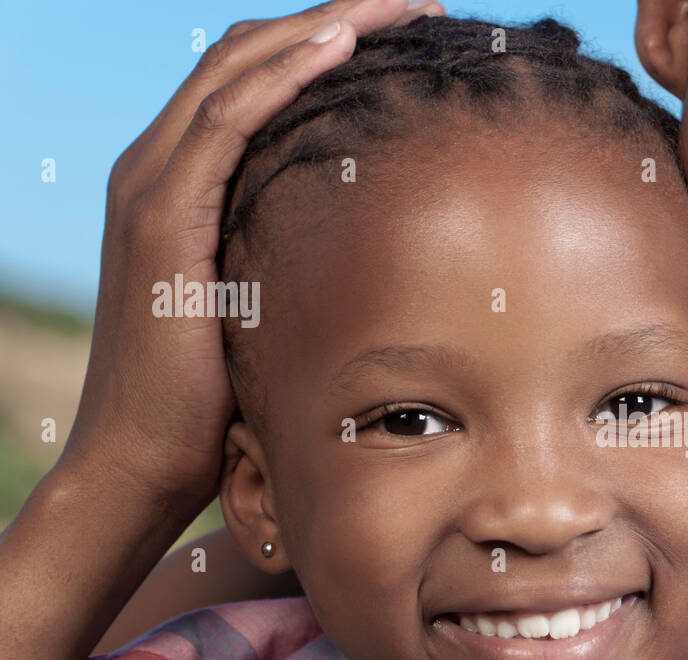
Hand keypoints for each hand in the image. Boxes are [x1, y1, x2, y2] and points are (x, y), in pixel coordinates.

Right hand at [60, 0, 444, 514]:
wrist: (141, 461)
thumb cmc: (211, 399)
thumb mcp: (260, 308)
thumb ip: (289, 259)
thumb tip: (372, 254)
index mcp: (183, 183)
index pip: (255, 81)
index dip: (328, 45)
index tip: (408, 34)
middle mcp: (159, 169)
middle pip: (250, 55)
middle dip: (338, 18)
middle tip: (420, 4)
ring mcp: (153, 188)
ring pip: (238, 70)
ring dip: (323, 28)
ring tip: (401, 7)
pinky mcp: (161, 220)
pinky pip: (225, 123)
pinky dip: (281, 77)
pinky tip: (340, 47)